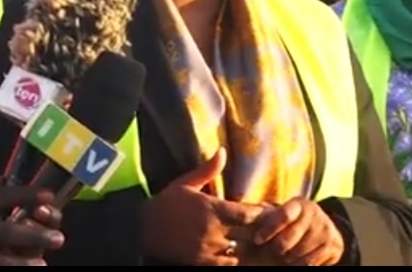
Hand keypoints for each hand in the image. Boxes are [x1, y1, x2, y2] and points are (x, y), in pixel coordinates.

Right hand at [142, 148, 267, 264]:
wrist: (144, 228)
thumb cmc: (166, 203)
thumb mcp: (185, 183)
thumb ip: (207, 170)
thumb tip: (223, 151)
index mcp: (212, 208)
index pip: (247, 214)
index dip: (261, 213)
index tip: (267, 210)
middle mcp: (213, 229)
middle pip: (248, 233)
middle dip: (259, 229)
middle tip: (267, 226)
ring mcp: (209, 248)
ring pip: (240, 250)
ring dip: (248, 245)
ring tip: (255, 240)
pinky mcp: (202, 261)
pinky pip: (227, 263)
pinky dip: (234, 259)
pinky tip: (236, 252)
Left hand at [249, 197, 344, 265]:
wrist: (326, 231)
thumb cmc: (292, 223)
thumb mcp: (279, 214)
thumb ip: (261, 214)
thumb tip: (236, 211)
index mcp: (298, 204)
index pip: (282, 215)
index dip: (268, 228)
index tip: (257, 240)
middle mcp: (314, 213)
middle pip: (289, 238)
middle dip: (276, 248)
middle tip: (271, 252)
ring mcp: (326, 229)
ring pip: (299, 252)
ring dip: (287, 259)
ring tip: (283, 257)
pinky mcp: (334, 245)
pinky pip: (311, 262)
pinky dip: (299, 265)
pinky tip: (294, 262)